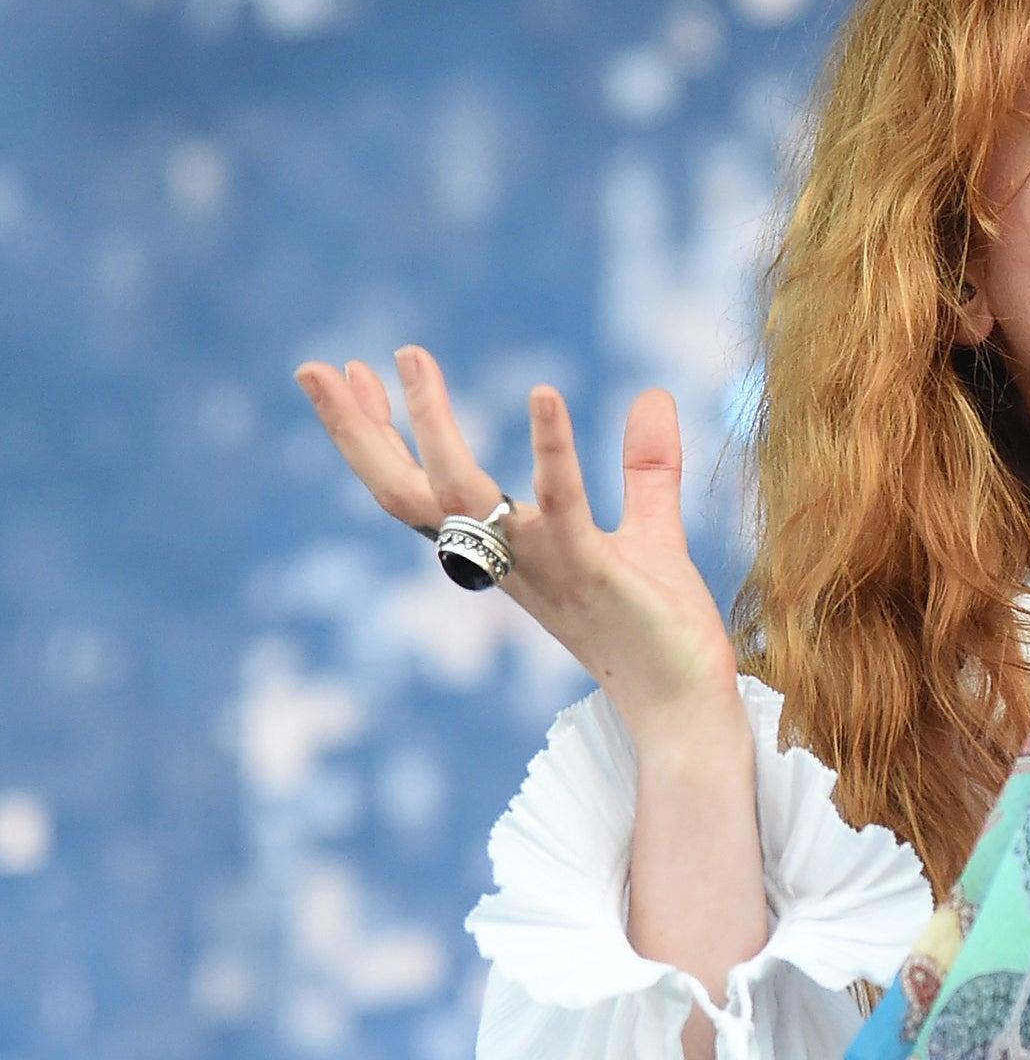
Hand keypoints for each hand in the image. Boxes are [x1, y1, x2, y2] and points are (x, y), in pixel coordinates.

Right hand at [291, 345, 740, 732]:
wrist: (685, 702)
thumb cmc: (659, 626)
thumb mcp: (649, 530)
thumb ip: (645, 465)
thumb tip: (653, 393)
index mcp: (504, 550)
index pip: (422, 489)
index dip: (380, 436)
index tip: (353, 373)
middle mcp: (506, 560)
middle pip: (404, 494)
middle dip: (356, 432)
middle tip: (314, 368)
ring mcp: (542, 567)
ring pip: (460, 494)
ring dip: (431, 425)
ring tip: (409, 356)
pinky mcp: (592, 572)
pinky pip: (561, 505)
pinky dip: (551, 448)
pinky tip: (543, 393)